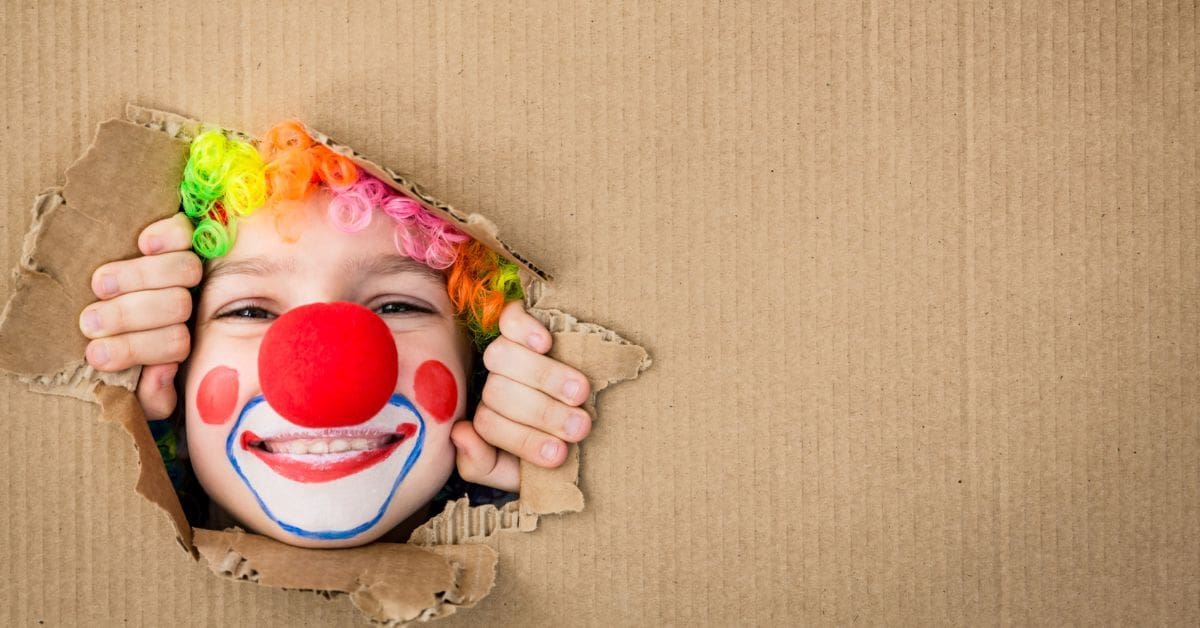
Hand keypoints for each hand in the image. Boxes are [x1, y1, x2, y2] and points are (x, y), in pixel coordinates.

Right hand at [80, 214, 200, 418]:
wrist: (104, 318)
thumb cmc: (120, 357)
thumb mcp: (137, 391)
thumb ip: (152, 394)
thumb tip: (160, 372)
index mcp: (177, 342)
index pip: (175, 343)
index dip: (140, 347)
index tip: (96, 354)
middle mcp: (187, 307)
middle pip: (177, 304)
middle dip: (130, 315)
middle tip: (91, 322)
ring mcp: (182, 272)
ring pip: (182, 270)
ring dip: (138, 278)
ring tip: (100, 287)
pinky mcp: (171, 240)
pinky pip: (184, 231)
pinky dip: (167, 236)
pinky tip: (144, 244)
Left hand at [451, 301, 591, 491]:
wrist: (580, 426)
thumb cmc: (552, 447)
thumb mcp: (514, 471)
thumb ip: (481, 464)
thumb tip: (460, 432)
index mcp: (490, 419)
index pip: (489, 424)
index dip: (523, 440)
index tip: (559, 455)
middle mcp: (492, 384)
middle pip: (499, 391)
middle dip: (543, 413)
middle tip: (580, 426)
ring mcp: (504, 353)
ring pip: (501, 357)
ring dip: (544, 376)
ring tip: (580, 393)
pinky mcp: (517, 323)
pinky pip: (509, 319)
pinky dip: (524, 329)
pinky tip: (546, 343)